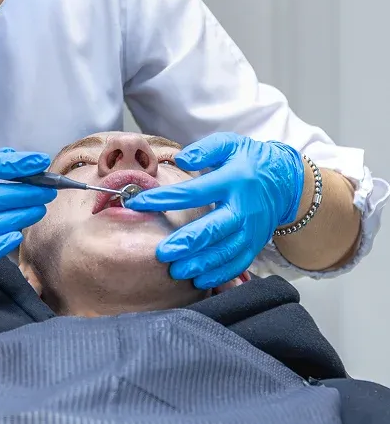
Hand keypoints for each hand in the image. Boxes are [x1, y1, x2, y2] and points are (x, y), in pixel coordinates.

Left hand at [125, 132, 304, 287]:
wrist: (285, 180)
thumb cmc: (248, 160)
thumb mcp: (229, 144)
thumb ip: (205, 149)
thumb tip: (181, 159)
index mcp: (232, 180)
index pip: (193, 192)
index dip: (164, 199)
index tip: (138, 204)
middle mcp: (243, 208)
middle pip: (213, 229)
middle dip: (186, 243)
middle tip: (162, 253)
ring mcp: (251, 229)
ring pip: (225, 252)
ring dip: (200, 264)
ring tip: (176, 271)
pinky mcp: (255, 244)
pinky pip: (238, 264)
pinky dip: (220, 275)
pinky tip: (199, 280)